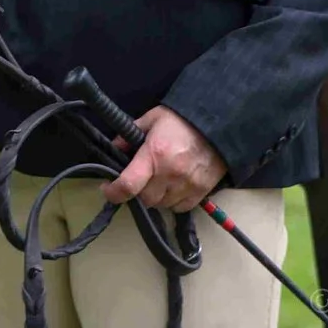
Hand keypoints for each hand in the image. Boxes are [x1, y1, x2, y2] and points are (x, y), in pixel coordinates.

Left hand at [101, 107, 225, 213]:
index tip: (108, 189)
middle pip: (145, 199)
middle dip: (138, 192)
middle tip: (140, 180)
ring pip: (162, 205)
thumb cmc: (182, 119)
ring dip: (156, 197)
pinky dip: (173, 201)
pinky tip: (174, 187)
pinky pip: (180, 207)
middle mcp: (170, 174)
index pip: (128, 185)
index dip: (113, 192)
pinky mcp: (201, 191)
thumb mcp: (152, 119)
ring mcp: (187, 185)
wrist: (220, 122)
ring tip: (159, 181)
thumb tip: (114, 149)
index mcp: (154, 154)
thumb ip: (130, 135)